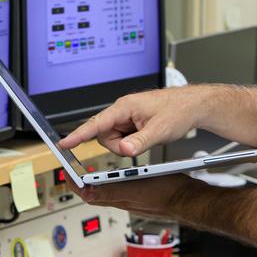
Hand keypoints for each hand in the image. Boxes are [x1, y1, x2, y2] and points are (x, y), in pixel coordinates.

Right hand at [58, 86, 213, 156]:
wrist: (193, 106)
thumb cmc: (178, 110)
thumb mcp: (159, 131)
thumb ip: (139, 142)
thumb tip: (123, 150)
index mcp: (124, 107)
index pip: (96, 123)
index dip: (78, 135)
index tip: (64, 144)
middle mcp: (123, 110)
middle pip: (104, 135)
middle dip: (117, 145)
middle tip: (136, 145)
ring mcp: (128, 117)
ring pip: (113, 138)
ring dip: (125, 145)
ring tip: (145, 138)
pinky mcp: (133, 123)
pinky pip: (123, 137)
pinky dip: (131, 142)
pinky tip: (145, 137)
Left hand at [77, 173, 199, 219]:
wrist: (189, 199)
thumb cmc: (167, 193)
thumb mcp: (136, 186)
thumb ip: (110, 190)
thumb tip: (86, 193)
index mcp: (119, 198)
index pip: (89, 194)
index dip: (75, 185)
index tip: (66, 173)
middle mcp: (124, 201)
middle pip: (97, 194)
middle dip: (83, 183)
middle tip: (74, 171)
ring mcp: (134, 200)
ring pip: (109, 192)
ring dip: (98, 183)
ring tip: (91, 172)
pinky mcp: (143, 196)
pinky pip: (123, 190)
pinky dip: (115, 182)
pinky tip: (119, 175)